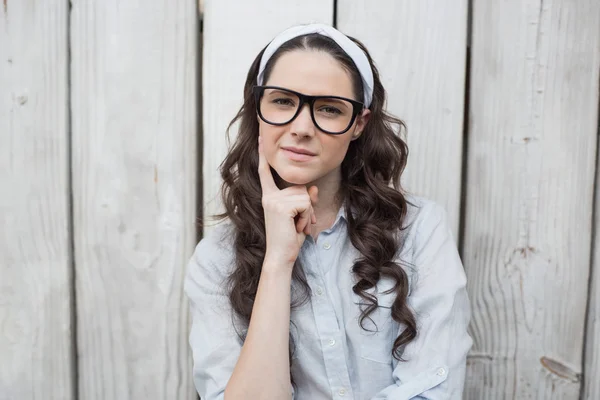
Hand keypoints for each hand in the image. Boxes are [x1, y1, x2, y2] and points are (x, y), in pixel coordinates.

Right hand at [257, 136, 318, 267]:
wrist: (281, 256)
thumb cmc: (289, 238)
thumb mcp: (300, 216)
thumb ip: (305, 200)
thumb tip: (313, 188)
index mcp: (269, 196)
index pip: (266, 173)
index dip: (264, 156)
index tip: (261, 139)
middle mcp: (269, 196)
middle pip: (300, 187)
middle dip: (307, 206)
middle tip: (298, 224)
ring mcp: (274, 200)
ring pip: (305, 196)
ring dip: (307, 213)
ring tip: (296, 226)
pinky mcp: (281, 206)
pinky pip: (305, 204)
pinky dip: (306, 217)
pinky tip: (296, 228)